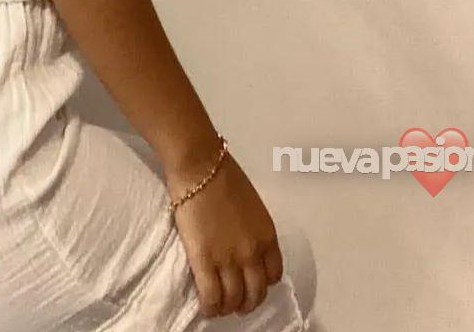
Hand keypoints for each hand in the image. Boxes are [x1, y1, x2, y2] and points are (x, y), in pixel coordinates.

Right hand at [165, 142, 283, 318]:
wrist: (200, 165)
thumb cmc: (224, 175)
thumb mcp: (252, 206)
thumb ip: (252, 229)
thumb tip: (242, 242)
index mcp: (267, 236)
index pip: (273, 275)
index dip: (261, 283)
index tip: (250, 283)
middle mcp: (253, 253)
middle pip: (256, 293)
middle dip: (247, 302)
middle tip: (236, 302)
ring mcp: (229, 259)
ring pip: (234, 300)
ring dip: (228, 307)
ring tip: (219, 305)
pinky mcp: (205, 261)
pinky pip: (212, 297)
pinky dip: (210, 307)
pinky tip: (206, 307)